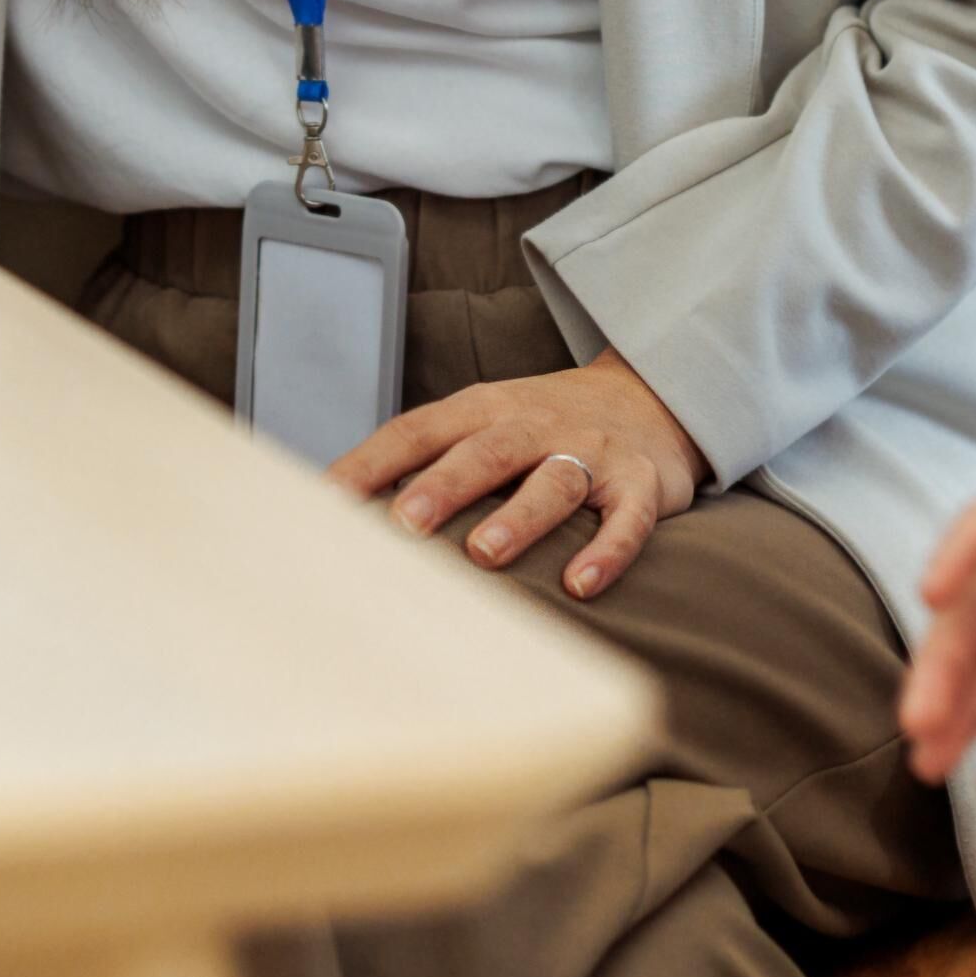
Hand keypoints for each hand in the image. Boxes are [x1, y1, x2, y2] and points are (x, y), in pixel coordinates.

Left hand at [334, 349, 704, 600]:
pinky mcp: (640, 482)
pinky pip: (627, 517)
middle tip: (403, 525)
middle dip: (442, 486)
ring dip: (518, 515)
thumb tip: (338, 511)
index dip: (373, 464)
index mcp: (485, 409)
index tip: (324, 502)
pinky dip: (608, 549)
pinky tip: (581, 584)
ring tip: (484, 553)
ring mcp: (591, 450)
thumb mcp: (486, 421)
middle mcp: (535, 423)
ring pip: (554, 479)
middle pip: (485, 450)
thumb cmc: (544, 424)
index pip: (419, 430)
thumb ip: (426, 457)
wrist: (652, 392)